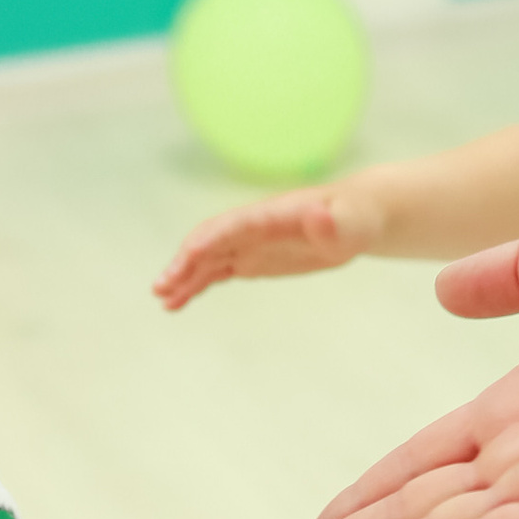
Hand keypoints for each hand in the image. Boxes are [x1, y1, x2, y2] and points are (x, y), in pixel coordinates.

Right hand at [154, 178, 387, 311]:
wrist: (353, 218)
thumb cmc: (356, 218)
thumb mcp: (351, 223)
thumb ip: (333, 223)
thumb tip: (319, 216)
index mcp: (271, 215)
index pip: (234, 224)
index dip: (211, 238)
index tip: (189, 255)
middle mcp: (252, 226)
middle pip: (210, 240)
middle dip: (185, 261)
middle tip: (163, 286)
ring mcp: (248, 243)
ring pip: (207, 258)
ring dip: (183, 277)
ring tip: (163, 300)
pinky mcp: (250, 259)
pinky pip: (216, 271)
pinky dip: (195, 285)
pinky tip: (176, 303)